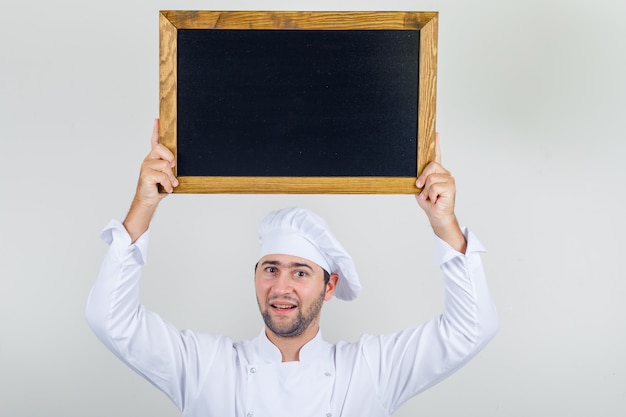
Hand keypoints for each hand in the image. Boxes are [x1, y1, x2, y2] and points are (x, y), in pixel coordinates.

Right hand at [123, 119, 177, 241]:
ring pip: (165, 165)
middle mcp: (149, 159)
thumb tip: (175, 163)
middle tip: (173, 166)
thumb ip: (170, 167)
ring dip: (171, 177)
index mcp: (154, 157)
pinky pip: (162, 175)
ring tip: (171, 184)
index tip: (157, 119)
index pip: (155, 141)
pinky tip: (167, 188)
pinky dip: (168, 183)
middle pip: (160, 148)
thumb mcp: (167, 175)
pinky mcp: (146, 175)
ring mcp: (146, 166)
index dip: (156, 130)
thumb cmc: (158, 187)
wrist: (149, 200)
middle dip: (170, 157)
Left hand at [415, 133, 465, 252]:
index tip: (435, 133)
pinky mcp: (451, 186)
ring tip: (431, 196)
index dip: (436, 144)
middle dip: (422, 178)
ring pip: (431, 178)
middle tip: (421, 188)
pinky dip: (431, 194)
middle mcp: (445, 173)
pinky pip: (434, 186)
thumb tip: (416, 176)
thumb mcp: (420, 188)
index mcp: (437, 172)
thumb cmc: (429, 202)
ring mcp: (449, 179)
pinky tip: (435, 199)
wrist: (436, 214)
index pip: (437, 155)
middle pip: (430, 166)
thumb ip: (420, 178)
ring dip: (426, 190)